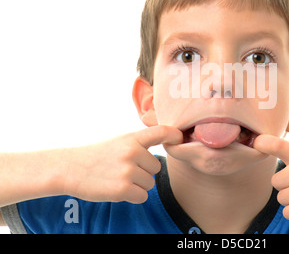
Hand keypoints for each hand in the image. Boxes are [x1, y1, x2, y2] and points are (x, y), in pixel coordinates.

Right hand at [60, 125, 182, 203]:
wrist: (70, 168)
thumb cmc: (98, 156)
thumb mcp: (119, 142)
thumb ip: (141, 143)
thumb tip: (170, 139)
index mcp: (132, 139)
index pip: (160, 132)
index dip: (174, 134)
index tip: (179, 138)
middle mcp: (132, 152)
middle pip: (156, 168)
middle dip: (143, 172)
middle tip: (123, 169)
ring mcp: (128, 171)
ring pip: (149, 183)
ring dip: (137, 185)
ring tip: (117, 178)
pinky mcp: (123, 189)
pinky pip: (142, 196)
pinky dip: (133, 196)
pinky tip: (118, 189)